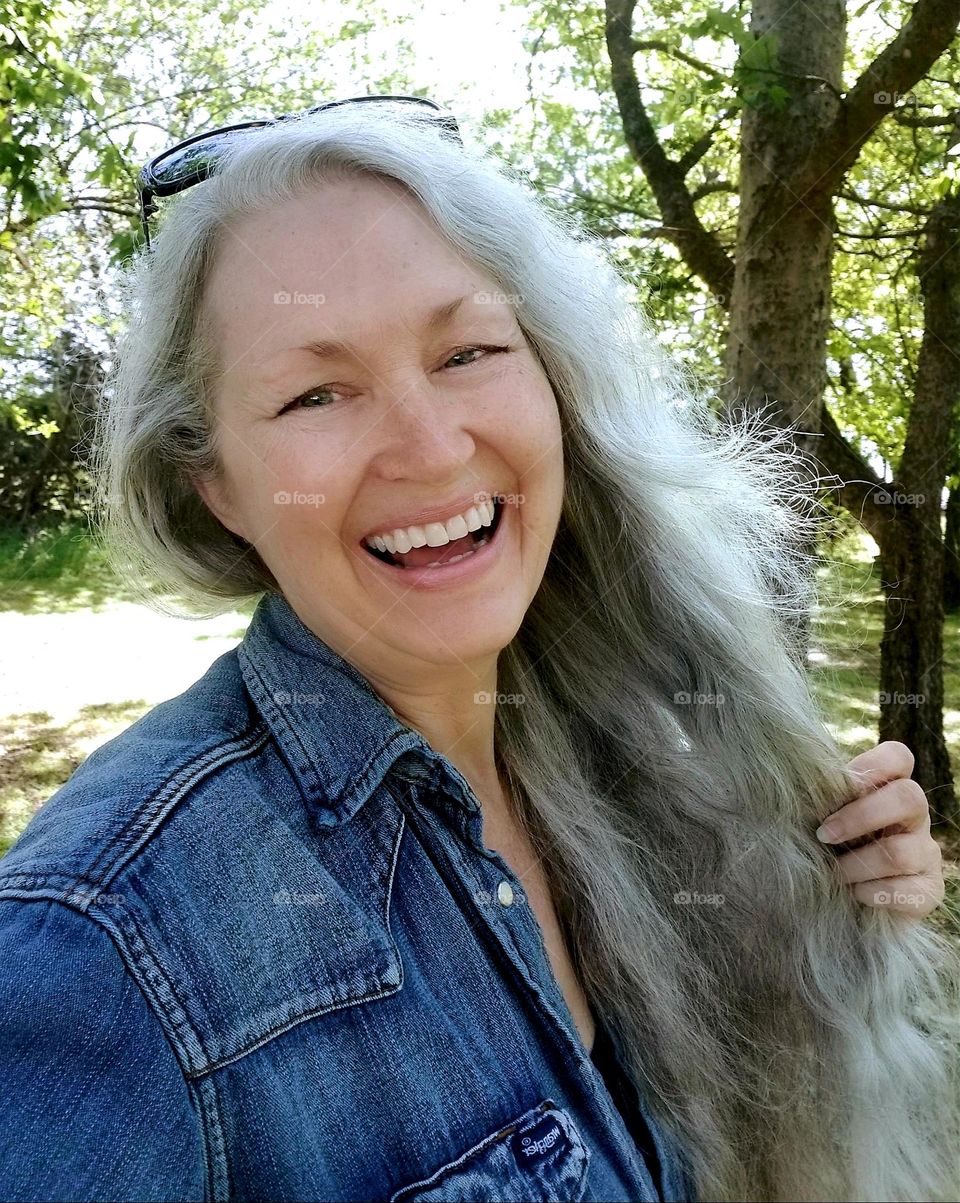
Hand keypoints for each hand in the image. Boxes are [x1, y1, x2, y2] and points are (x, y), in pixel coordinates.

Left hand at [816, 741, 944, 918]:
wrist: (850, 902)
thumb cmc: (833, 847)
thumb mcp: (827, 818)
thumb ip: (823, 800)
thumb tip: (795, 785)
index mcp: (891, 788)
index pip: (898, 757)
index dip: (872, 765)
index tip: (840, 784)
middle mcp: (915, 816)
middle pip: (908, 797)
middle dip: (859, 817)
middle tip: (823, 834)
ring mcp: (926, 852)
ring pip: (900, 852)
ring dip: (856, 865)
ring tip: (832, 873)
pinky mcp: (929, 889)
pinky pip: (907, 890)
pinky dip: (872, 893)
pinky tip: (854, 894)